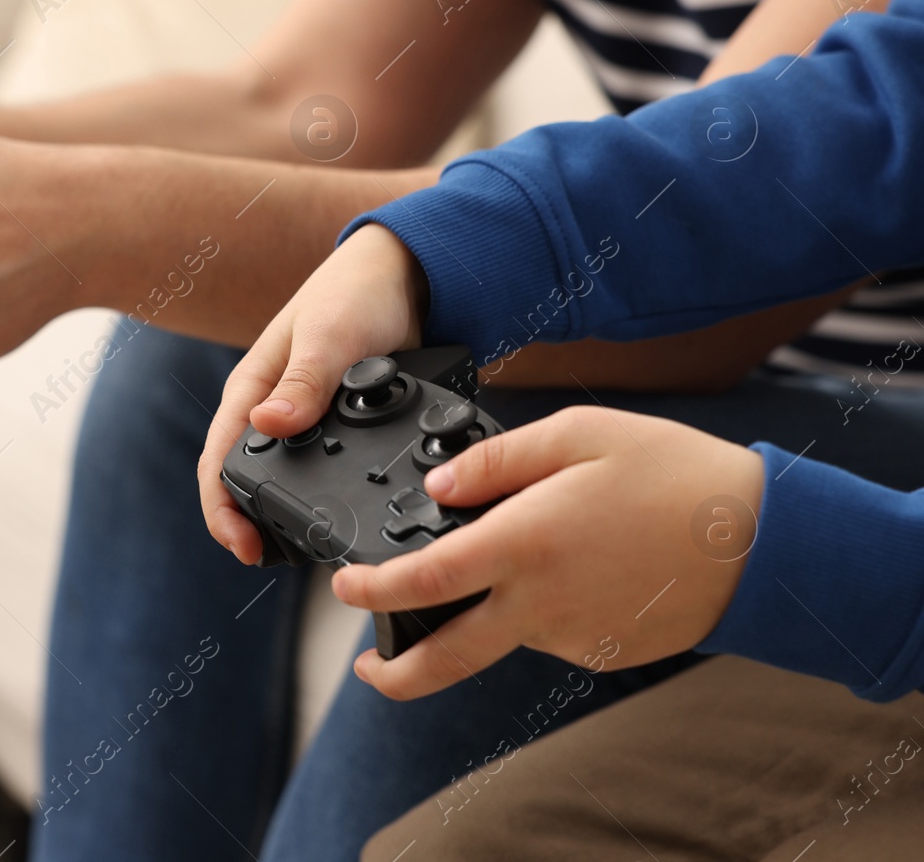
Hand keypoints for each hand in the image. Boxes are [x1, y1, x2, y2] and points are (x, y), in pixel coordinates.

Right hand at [197, 224, 428, 563]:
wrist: (409, 277)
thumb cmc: (355, 293)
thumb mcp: (329, 336)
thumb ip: (302, 382)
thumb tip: (268, 424)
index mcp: (251, 390)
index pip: (217, 461)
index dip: (222, 510)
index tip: (245, 546)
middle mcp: (270, 411)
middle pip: (243, 481)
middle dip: (249, 524)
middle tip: (273, 559)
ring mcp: (303, 422)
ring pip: (282, 481)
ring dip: (284, 516)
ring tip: (303, 550)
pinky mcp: (336, 429)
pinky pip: (320, 471)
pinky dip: (324, 496)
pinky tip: (342, 515)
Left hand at [333, 407, 764, 699]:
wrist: (760, 541)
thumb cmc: (671, 475)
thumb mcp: (578, 434)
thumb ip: (496, 461)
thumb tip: (437, 487)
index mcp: (524, 544)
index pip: (424, 581)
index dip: (370, 591)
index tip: (344, 587)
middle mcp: (539, 603)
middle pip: (445, 659)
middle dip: (393, 671)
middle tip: (367, 667)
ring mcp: (571, 636)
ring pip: (501, 634)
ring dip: (485, 610)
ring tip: (526, 547)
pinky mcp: (600, 652)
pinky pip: (548, 632)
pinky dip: (539, 607)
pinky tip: (575, 565)